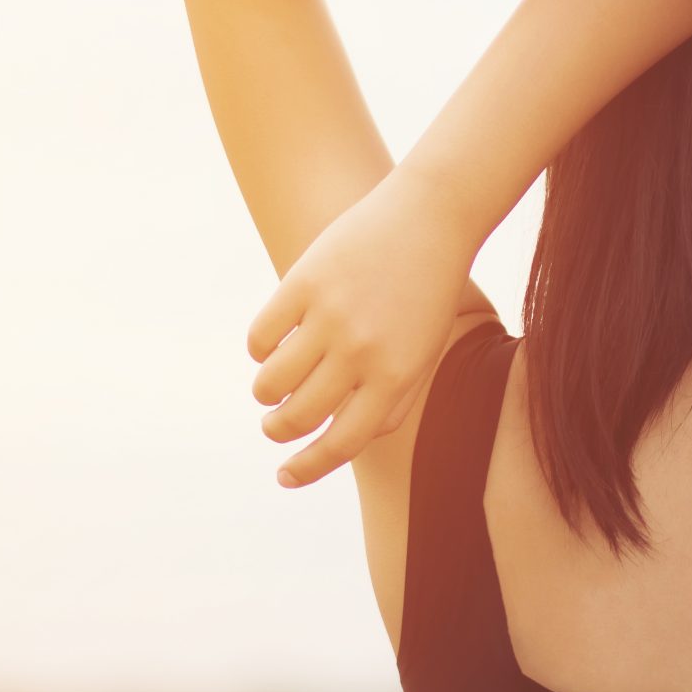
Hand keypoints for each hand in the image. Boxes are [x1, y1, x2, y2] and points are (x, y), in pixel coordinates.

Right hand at [244, 168, 478, 489]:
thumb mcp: (424, 353)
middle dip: (278, 430)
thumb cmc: (429, 290)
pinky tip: (270, 345)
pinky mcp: (303, 282)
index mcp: (396, 376)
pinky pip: (261, 337)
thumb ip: (391, 400)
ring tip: (270, 389)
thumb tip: (341, 438)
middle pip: (299, 416)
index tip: (285, 477)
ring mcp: (330, 316)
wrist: (432, 215)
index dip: (307, 468)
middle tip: (273, 426)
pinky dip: (259, 349)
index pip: (342, 444)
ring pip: (271, 382)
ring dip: (265, 394)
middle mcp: (362, 353)